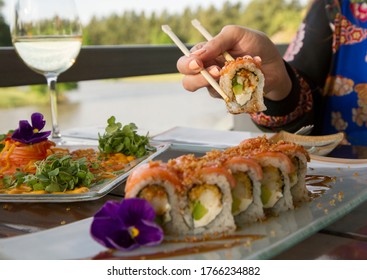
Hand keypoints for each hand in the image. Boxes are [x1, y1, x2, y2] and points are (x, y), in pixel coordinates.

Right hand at [176, 25, 291, 100]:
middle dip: (196, 78)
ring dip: (214, 84)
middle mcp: (208, 71)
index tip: (198, 63)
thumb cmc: (256, 46)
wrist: (275, 66)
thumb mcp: (237, 35)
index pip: (187, 60)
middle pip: (188, 79)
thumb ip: (218, 41)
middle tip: (214, 72)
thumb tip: (198, 55)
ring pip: (205, 90)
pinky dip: (236, 87)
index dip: (188, 64)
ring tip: (228, 76)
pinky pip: (225, 96)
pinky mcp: (230, 96)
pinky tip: (248, 78)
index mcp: (206, 54)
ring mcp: (218, 85)